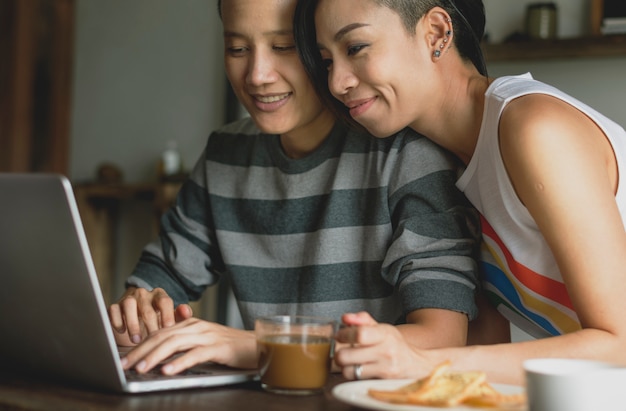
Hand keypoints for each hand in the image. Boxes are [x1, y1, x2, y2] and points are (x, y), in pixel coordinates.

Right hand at [108, 286, 192, 345]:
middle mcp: (144, 294)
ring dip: (133, 324)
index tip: (169, 329)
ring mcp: (128, 298)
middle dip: (150, 326)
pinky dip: (117, 320)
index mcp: (159, 295)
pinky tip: (122, 331)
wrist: (138, 319)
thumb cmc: (158, 320)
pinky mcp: (115, 306)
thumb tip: (186, 311)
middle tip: (153, 340)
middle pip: (147, 308)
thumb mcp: (171, 318)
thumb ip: (181, 315)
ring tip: (137, 339)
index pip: (165, 301)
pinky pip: (113, 309)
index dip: (167, 316)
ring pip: (129, 305)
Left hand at [120, 317, 257, 373]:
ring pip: (175, 343)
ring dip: (155, 356)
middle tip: (125, 365)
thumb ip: (184, 343)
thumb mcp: (204, 342)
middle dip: (141, 351)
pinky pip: (196, 354)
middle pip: (162, 336)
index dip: (140, 345)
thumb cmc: (230, 347)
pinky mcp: (219, 348)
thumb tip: (161, 354)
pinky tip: (168, 371)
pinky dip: (180, 362)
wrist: (257, 345)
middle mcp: (197, 326)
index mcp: (191, 324)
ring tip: (141, 368)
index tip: (124, 359)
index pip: (159, 333)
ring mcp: (208, 336)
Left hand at [334, 312, 437, 380]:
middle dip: (339, 353)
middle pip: (347, 355)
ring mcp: (385, 368)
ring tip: (351, 362)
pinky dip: (354, 375)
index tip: (340, 336)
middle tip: (342, 351)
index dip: (343, 335)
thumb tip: (345, 318)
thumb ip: (362, 320)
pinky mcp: (382, 381)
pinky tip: (359, 369)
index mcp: (384, 333)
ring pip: (348, 370)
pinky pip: (357, 379)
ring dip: (345, 367)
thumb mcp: (382, 328)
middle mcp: (386, 351)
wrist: (416, 365)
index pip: (359, 334)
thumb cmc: (395, 345)